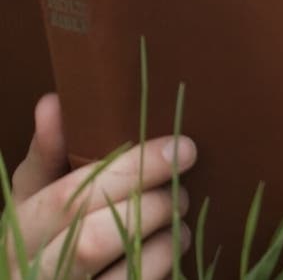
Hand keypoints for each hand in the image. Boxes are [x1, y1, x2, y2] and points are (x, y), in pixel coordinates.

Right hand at [8, 93, 196, 279]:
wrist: (41, 279)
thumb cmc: (43, 229)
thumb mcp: (34, 193)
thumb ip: (46, 152)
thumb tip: (53, 103)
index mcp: (19, 233)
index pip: (71, 199)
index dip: (129, 170)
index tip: (178, 146)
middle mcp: (36, 275)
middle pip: (95, 240)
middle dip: (151, 207)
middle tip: (180, 188)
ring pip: (124, 275)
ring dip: (165, 240)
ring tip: (177, 214)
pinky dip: (165, 266)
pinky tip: (171, 246)